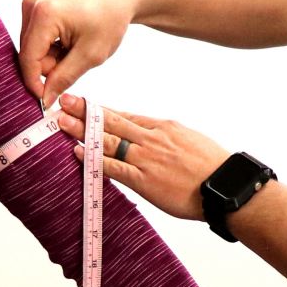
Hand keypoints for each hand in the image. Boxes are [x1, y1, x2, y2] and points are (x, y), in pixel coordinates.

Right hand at [19, 0, 136, 108]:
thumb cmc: (109, 20)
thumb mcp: (90, 55)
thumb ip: (63, 78)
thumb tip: (44, 100)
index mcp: (44, 14)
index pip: (28, 60)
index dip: (36, 84)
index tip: (47, 100)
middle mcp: (32, 4)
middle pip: (28, 55)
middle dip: (49, 67)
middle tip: (76, 61)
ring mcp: (31, 3)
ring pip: (31, 49)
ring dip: (51, 58)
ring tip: (74, 48)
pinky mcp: (34, 6)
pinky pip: (35, 39)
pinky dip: (50, 48)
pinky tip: (68, 41)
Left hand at [57, 94, 229, 220]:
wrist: (225, 186)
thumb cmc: (212, 167)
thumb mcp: (189, 141)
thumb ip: (166, 138)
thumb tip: (151, 138)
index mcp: (163, 127)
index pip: (126, 115)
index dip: (102, 110)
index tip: (84, 103)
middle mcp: (152, 138)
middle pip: (112, 121)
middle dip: (85, 111)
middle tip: (64, 101)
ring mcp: (146, 158)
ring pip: (107, 140)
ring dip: (82, 130)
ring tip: (61, 121)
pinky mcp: (144, 179)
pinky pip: (113, 166)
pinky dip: (92, 159)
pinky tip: (76, 151)